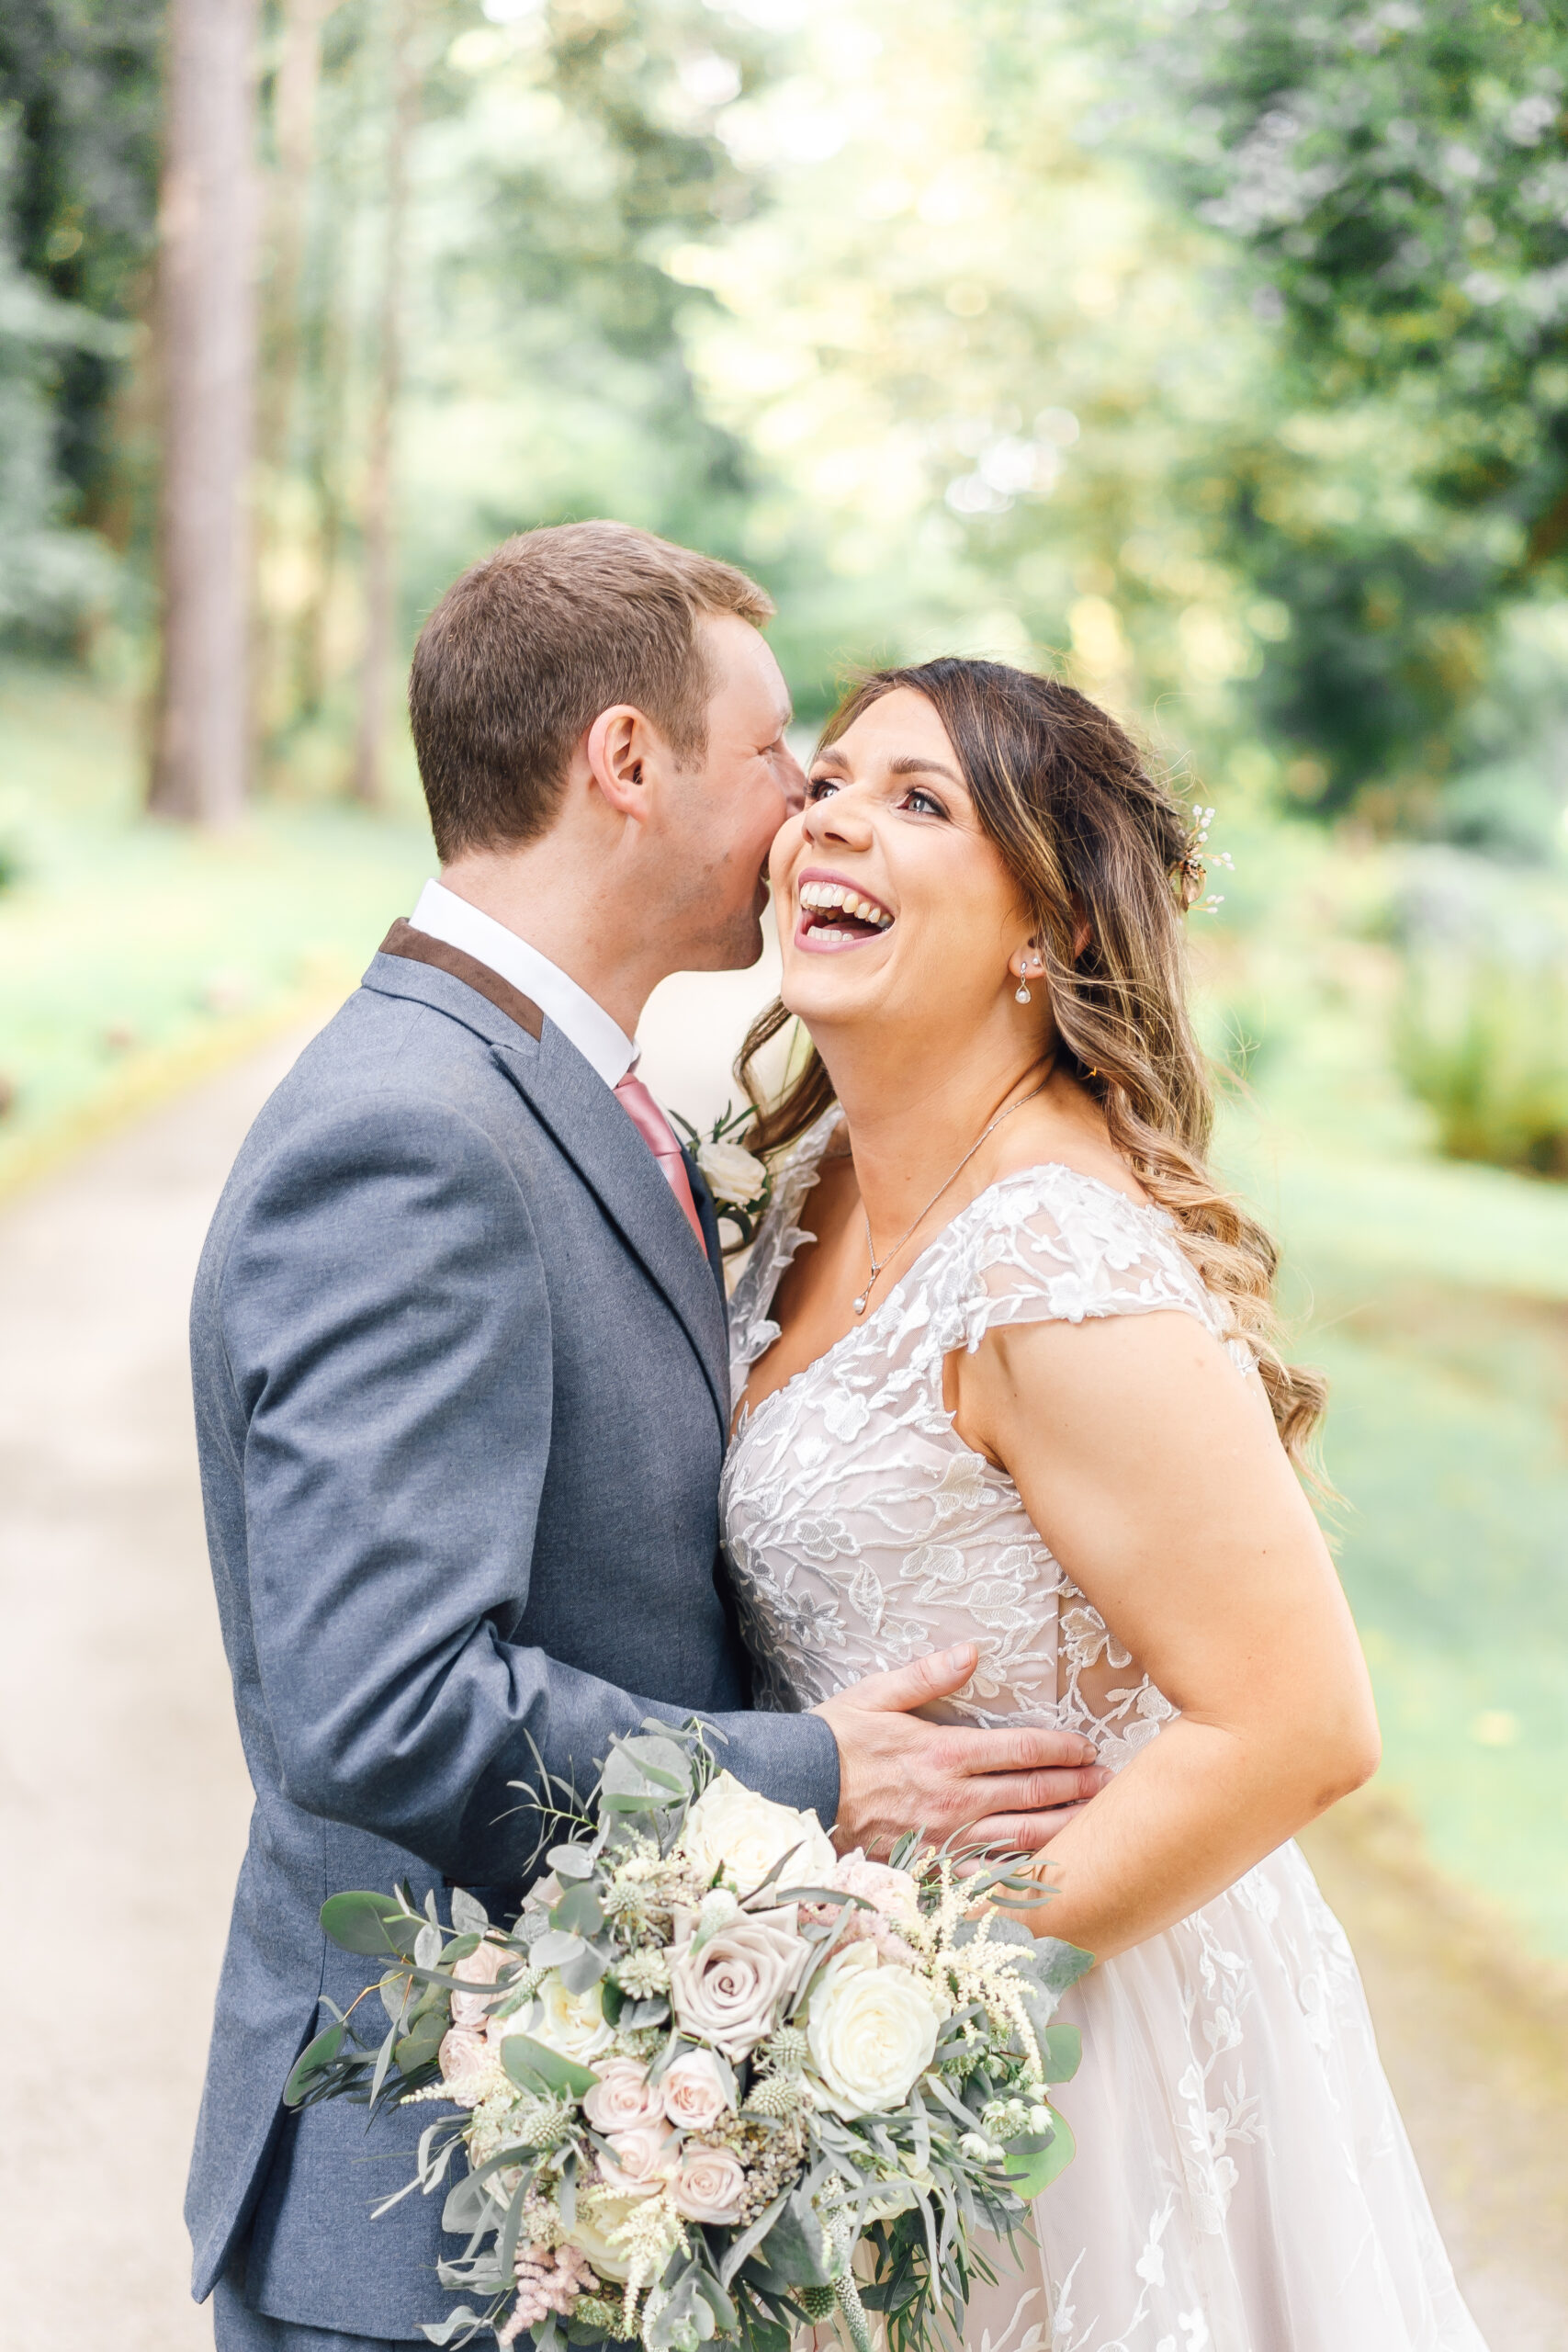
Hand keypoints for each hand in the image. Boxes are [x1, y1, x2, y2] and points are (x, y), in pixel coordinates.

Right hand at [813, 1643, 1110, 1857]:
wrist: (794, 1795)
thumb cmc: (834, 1742)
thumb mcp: (875, 1694)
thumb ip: (927, 1675)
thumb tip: (972, 1651)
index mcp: (942, 1752)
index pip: (1020, 1751)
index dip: (1061, 1749)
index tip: (1086, 1747)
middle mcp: (951, 1798)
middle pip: (1031, 1794)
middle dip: (1076, 1787)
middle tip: (1109, 1783)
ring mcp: (943, 1839)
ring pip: (1020, 1837)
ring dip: (1064, 1827)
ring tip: (1097, 1821)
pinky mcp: (930, 1867)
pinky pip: (986, 1874)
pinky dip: (1021, 1872)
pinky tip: (1048, 1870)